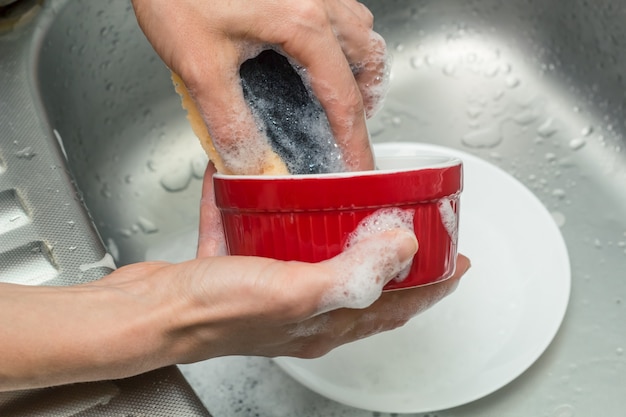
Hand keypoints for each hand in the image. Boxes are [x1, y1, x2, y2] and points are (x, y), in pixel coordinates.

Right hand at [0, 164, 468, 390]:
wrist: (150, 312)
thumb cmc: (214, 311)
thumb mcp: (295, 291)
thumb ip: (351, 274)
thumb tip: (403, 248)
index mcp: (326, 321)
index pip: (398, 307)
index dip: (434, 286)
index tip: (459, 262)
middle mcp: (305, 312)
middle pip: (368, 286)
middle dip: (398, 263)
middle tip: (418, 232)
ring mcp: (274, 292)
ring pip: (322, 263)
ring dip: (343, 239)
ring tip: (358, 209)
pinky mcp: (244, 271)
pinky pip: (270, 239)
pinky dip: (275, 215)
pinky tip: (271, 191)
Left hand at [131, 0, 388, 170]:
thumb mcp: (200, 66)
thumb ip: (229, 123)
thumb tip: (249, 163)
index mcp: (303, 23)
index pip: (344, 98)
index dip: (354, 142)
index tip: (357, 167)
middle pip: (368, 59)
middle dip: (364, 101)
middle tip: (347, 131)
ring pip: (360, 30)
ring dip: (357, 67)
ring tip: (335, 93)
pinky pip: (340, 10)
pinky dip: (340, 40)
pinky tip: (314, 52)